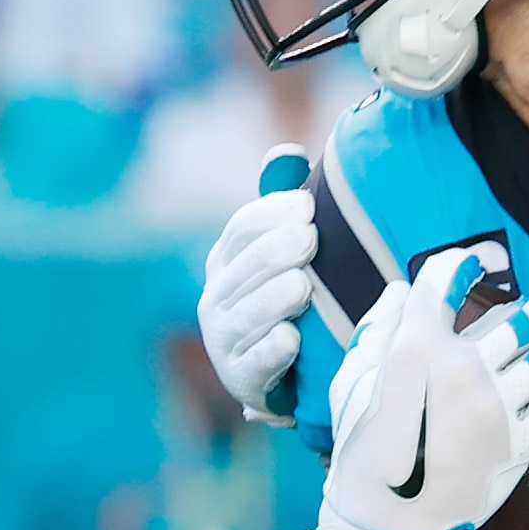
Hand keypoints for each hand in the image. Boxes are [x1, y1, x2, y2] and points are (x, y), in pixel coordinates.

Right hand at [200, 182, 316, 422]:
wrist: (283, 374)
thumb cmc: (286, 298)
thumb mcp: (283, 252)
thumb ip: (283, 207)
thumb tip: (288, 151)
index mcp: (227, 260)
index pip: (241, 229)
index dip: (270, 214)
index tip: (307, 205)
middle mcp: (217, 297)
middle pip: (243, 268)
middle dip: (275, 251)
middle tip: (311, 239)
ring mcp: (225, 339)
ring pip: (246, 315)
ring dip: (274, 299)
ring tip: (302, 287)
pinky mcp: (240, 378)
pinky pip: (254, 363)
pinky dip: (272, 351)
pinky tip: (292, 338)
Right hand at [278, 243, 528, 529]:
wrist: (387, 521)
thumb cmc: (363, 450)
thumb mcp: (351, 383)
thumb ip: (377, 330)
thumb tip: (402, 290)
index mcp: (417, 348)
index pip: (444, 281)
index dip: (466, 263)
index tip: (482, 261)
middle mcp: (463, 368)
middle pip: (519, 318)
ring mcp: (496, 404)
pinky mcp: (519, 440)